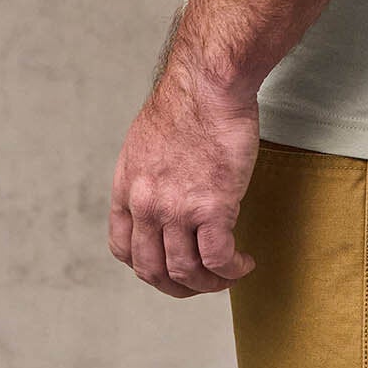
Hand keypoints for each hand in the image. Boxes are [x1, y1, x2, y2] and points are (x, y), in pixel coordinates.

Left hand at [108, 55, 261, 295]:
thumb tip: (163, 192)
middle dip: (177, 286)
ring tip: (229, 274)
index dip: (146, 265)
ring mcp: (177, 209)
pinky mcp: (213, 207)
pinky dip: (232, 270)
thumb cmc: (189, 100)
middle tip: (201, 283)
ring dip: (209, 284)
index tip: (168, 266)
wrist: (210, 81)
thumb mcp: (147, 139)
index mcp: (127, 188)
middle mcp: (146, 204)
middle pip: (151, 270)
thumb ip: (148, 174)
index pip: (122, 248)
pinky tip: (244, 262)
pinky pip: (218, 259)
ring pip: (186, 272)